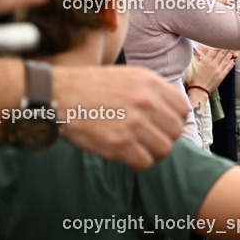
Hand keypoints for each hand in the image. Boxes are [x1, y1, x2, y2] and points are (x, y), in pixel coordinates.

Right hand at [55, 65, 189, 169]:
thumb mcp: (127, 77)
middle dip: (164, 138)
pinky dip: (138, 162)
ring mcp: (134, 123)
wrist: (57, 95)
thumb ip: (151, 92)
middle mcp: (146, 101)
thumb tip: (170, 114)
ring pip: (164, 149)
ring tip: (138, 149)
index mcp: (150, 82)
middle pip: (176, 131)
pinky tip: (126, 155)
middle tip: (149, 140)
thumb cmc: (89, 88)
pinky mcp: (120, 143)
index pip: (182, 109)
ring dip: (153, 153)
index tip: (162, 126)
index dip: (173, 120)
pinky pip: (145, 162)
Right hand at [187, 46, 235, 93]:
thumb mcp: (193, 65)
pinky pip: (228, 67)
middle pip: (222, 53)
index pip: (214, 49)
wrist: (198, 90)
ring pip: (226, 59)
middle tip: (230, 42)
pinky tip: (233, 59)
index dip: (219, 44)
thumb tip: (198, 49)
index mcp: (205, 61)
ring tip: (233, 49)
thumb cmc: (193, 78)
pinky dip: (231, 63)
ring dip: (230, 53)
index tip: (222, 41)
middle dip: (227, 47)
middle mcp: (213, 64)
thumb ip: (197, 56)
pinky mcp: (221, 76)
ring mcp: (218, 70)